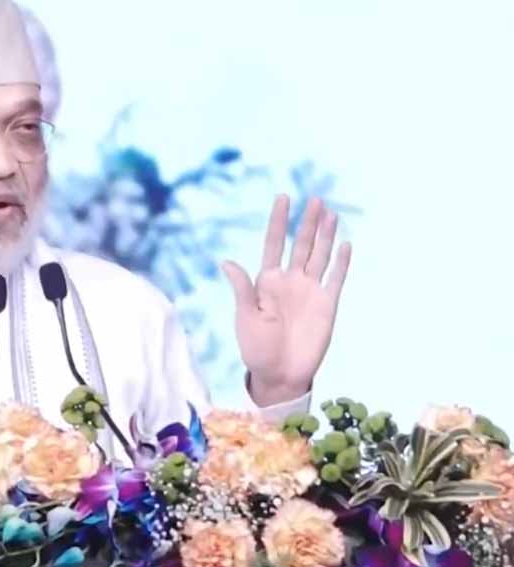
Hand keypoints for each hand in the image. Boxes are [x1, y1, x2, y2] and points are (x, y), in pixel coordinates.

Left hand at [221, 195, 351, 405]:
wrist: (280, 374)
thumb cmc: (256, 347)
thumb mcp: (245, 317)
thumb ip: (242, 289)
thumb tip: (226, 262)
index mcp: (267, 281)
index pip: (274, 243)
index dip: (279, 221)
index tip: (283, 198)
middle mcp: (290, 281)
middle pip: (301, 244)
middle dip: (307, 222)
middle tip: (315, 198)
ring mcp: (310, 291)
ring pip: (319, 256)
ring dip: (325, 235)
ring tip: (329, 213)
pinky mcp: (327, 305)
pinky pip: (336, 279)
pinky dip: (342, 262)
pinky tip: (345, 244)